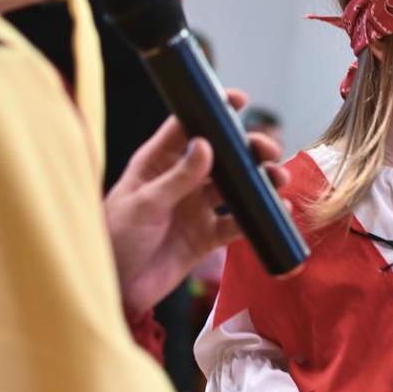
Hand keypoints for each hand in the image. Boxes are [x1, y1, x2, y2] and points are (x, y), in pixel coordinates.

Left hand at [104, 88, 288, 319]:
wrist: (115, 291)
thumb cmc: (114, 239)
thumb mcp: (143, 204)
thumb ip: (176, 177)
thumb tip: (205, 145)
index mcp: (157, 163)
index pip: (187, 127)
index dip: (213, 111)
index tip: (237, 100)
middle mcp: (180, 181)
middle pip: (220, 156)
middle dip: (247, 150)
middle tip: (267, 150)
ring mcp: (194, 209)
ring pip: (234, 187)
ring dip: (258, 181)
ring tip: (278, 178)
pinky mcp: (205, 237)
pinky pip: (237, 224)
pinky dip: (258, 217)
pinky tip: (277, 211)